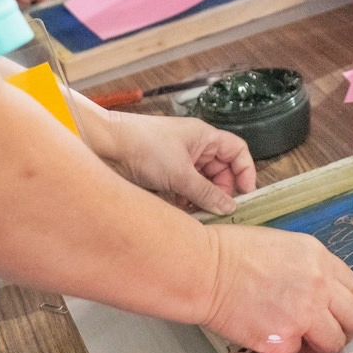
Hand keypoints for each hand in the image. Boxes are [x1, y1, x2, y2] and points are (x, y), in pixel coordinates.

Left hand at [86, 111, 255, 213]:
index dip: (245, 171)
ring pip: (202, 183)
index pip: (236, 151)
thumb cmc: (144, 147)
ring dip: (203, 199)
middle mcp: (195, 147)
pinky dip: (186, 201)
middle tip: (220, 212)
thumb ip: (206, 193)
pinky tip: (182, 212)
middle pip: (221, 171)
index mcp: (204, 137)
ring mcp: (179, 160)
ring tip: (199, 215)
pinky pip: (185, 189)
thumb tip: (229, 208)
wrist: (106, 146)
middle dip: (222, 191)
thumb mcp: (180, 174)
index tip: (246, 194)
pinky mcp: (164, 173)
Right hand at [201, 225, 352, 352]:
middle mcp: (319, 286)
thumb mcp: (282, 244)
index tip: (335, 308)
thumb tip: (314, 285)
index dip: (343, 300)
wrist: (206, 270)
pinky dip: (291, 350)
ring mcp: (304, 315)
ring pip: (334, 342)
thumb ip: (307, 266)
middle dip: (343, 326)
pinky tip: (278, 341)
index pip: (351, 286)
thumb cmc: (231, 252)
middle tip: (329, 330)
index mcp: (318, 258)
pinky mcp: (284, 341)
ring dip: (323, 344)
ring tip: (306, 341)